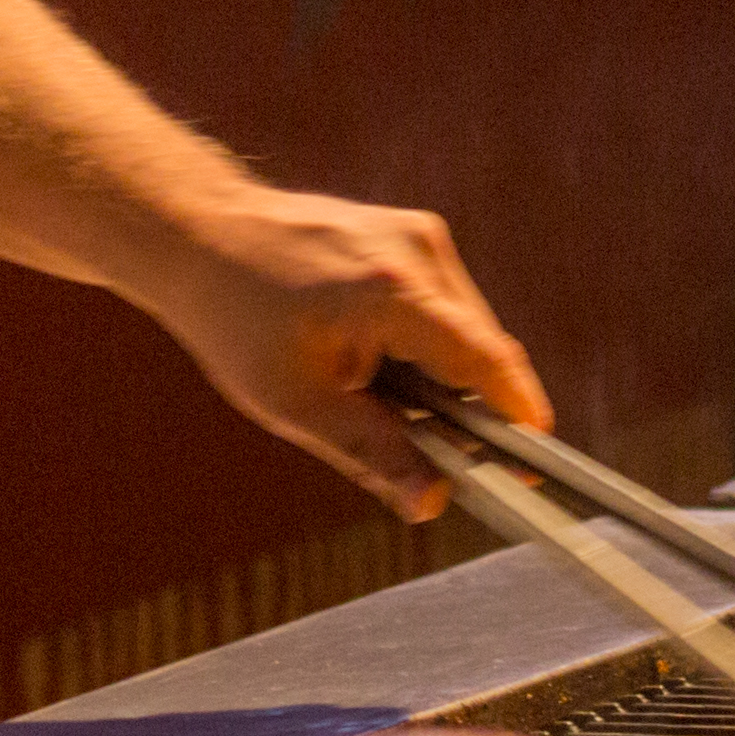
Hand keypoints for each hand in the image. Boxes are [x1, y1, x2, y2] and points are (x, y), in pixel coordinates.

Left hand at [128, 186, 552, 515]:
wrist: (199, 234)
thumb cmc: (236, 318)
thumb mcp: (296, 401)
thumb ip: (371, 452)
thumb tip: (433, 501)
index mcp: (395, 290)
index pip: (487, 361)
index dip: (519, 416)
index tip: (535, 465)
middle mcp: (420, 250)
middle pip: (480, 350)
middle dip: (469, 407)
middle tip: (435, 458)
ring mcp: (418, 233)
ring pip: (465, 329)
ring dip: (443, 376)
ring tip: (374, 397)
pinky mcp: (411, 233)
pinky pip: (444, 306)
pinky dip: (426, 345)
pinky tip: (373, 363)